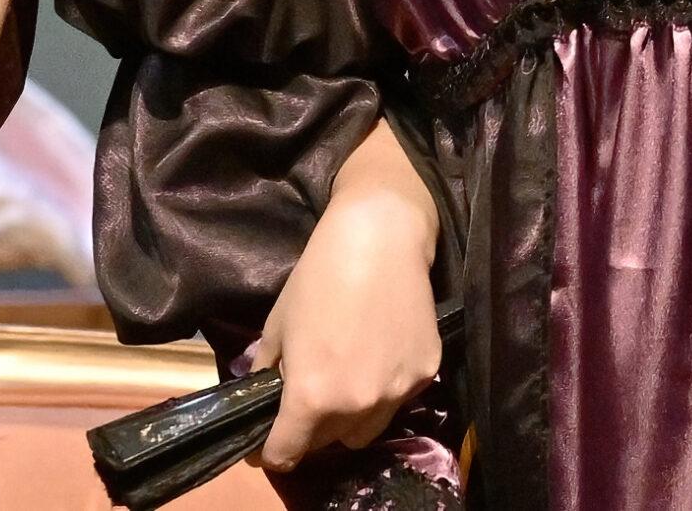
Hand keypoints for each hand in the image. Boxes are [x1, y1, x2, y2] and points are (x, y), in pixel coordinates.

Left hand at [255, 174, 440, 469]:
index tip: (266, 443)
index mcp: (311, 396)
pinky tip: (378, 354)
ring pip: (366, 431)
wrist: (380, 238)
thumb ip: (270, 367)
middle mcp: (355, 406)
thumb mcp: (278, 323)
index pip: (286, 453)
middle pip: (328, 444)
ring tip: (344, 381)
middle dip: (311, 431)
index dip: (271, 451)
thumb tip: (266, 391)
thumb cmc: (319, 275)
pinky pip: (396, 401)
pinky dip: (382, 391)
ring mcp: (396, 394)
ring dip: (348, 419)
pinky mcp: (425, 375)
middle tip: (306, 402)